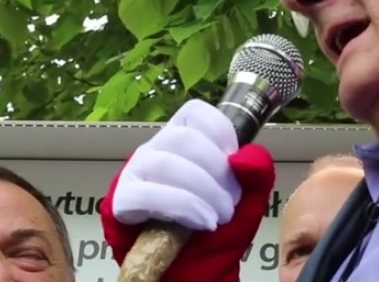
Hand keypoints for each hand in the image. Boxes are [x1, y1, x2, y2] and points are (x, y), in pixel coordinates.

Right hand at [100, 99, 274, 281]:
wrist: (194, 270)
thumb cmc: (217, 229)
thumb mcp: (248, 200)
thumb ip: (257, 172)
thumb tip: (244, 157)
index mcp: (184, 138)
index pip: (195, 113)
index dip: (220, 134)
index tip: (234, 165)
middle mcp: (156, 148)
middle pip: (183, 139)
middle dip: (215, 172)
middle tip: (229, 203)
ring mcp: (135, 172)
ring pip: (165, 164)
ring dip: (201, 193)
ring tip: (217, 217)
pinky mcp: (121, 200)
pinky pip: (145, 194)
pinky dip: (180, 207)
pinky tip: (199, 221)